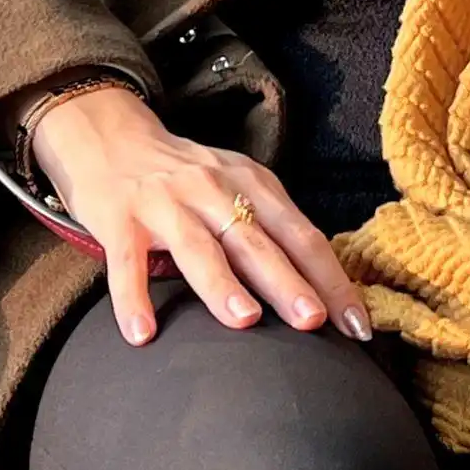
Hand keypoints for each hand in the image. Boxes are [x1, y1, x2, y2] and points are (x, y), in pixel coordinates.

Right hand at [30, 83, 373, 347]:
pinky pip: (126, 263)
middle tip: (313, 321)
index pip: (302, 235)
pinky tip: (143, 334)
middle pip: (257, 241)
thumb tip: (322, 290)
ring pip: (198, 248)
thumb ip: (270, 228)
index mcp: (252, 184)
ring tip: (245, 320)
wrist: (111, 136)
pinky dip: (133, 297)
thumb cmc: (185, 176)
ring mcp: (165, 204)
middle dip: (288, 282)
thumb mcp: (235, 187)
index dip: (332, 279)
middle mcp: (213, 189)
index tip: (357, 324)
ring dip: (222, 284)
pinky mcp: (119, 219)